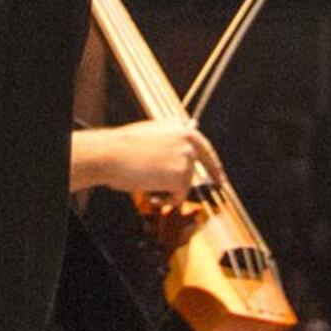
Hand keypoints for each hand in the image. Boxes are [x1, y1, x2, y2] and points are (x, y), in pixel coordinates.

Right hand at [78, 114, 215, 199]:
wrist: (111, 153)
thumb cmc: (122, 147)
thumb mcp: (150, 136)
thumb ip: (170, 143)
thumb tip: (178, 155)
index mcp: (181, 128)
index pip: (205, 149)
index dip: (213, 166)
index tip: (219, 178)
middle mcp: (188, 142)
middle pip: (194, 171)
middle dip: (183, 184)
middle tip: (173, 196)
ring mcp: (187, 159)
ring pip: (184, 185)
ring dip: (166, 191)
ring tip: (146, 187)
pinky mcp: (183, 176)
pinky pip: (179, 197)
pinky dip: (166, 201)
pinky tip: (151, 195)